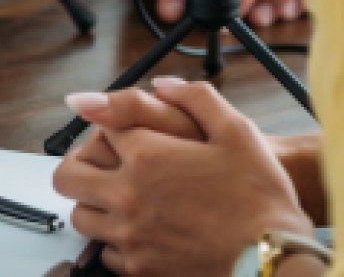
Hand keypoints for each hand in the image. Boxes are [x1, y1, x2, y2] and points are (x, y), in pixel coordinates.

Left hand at [53, 78, 313, 276]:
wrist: (275, 258)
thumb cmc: (259, 196)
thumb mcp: (236, 129)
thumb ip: (194, 96)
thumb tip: (160, 83)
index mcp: (146, 156)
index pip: (100, 127)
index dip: (113, 123)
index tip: (125, 129)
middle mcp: (128, 196)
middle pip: (69, 175)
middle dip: (79, 162)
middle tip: (100, 162)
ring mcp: (130, 237)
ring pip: (80, 216)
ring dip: (93, 202)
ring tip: (117, 196)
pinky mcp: (141, 270)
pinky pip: (104, 254)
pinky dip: (112, 240)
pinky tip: (136, 230)